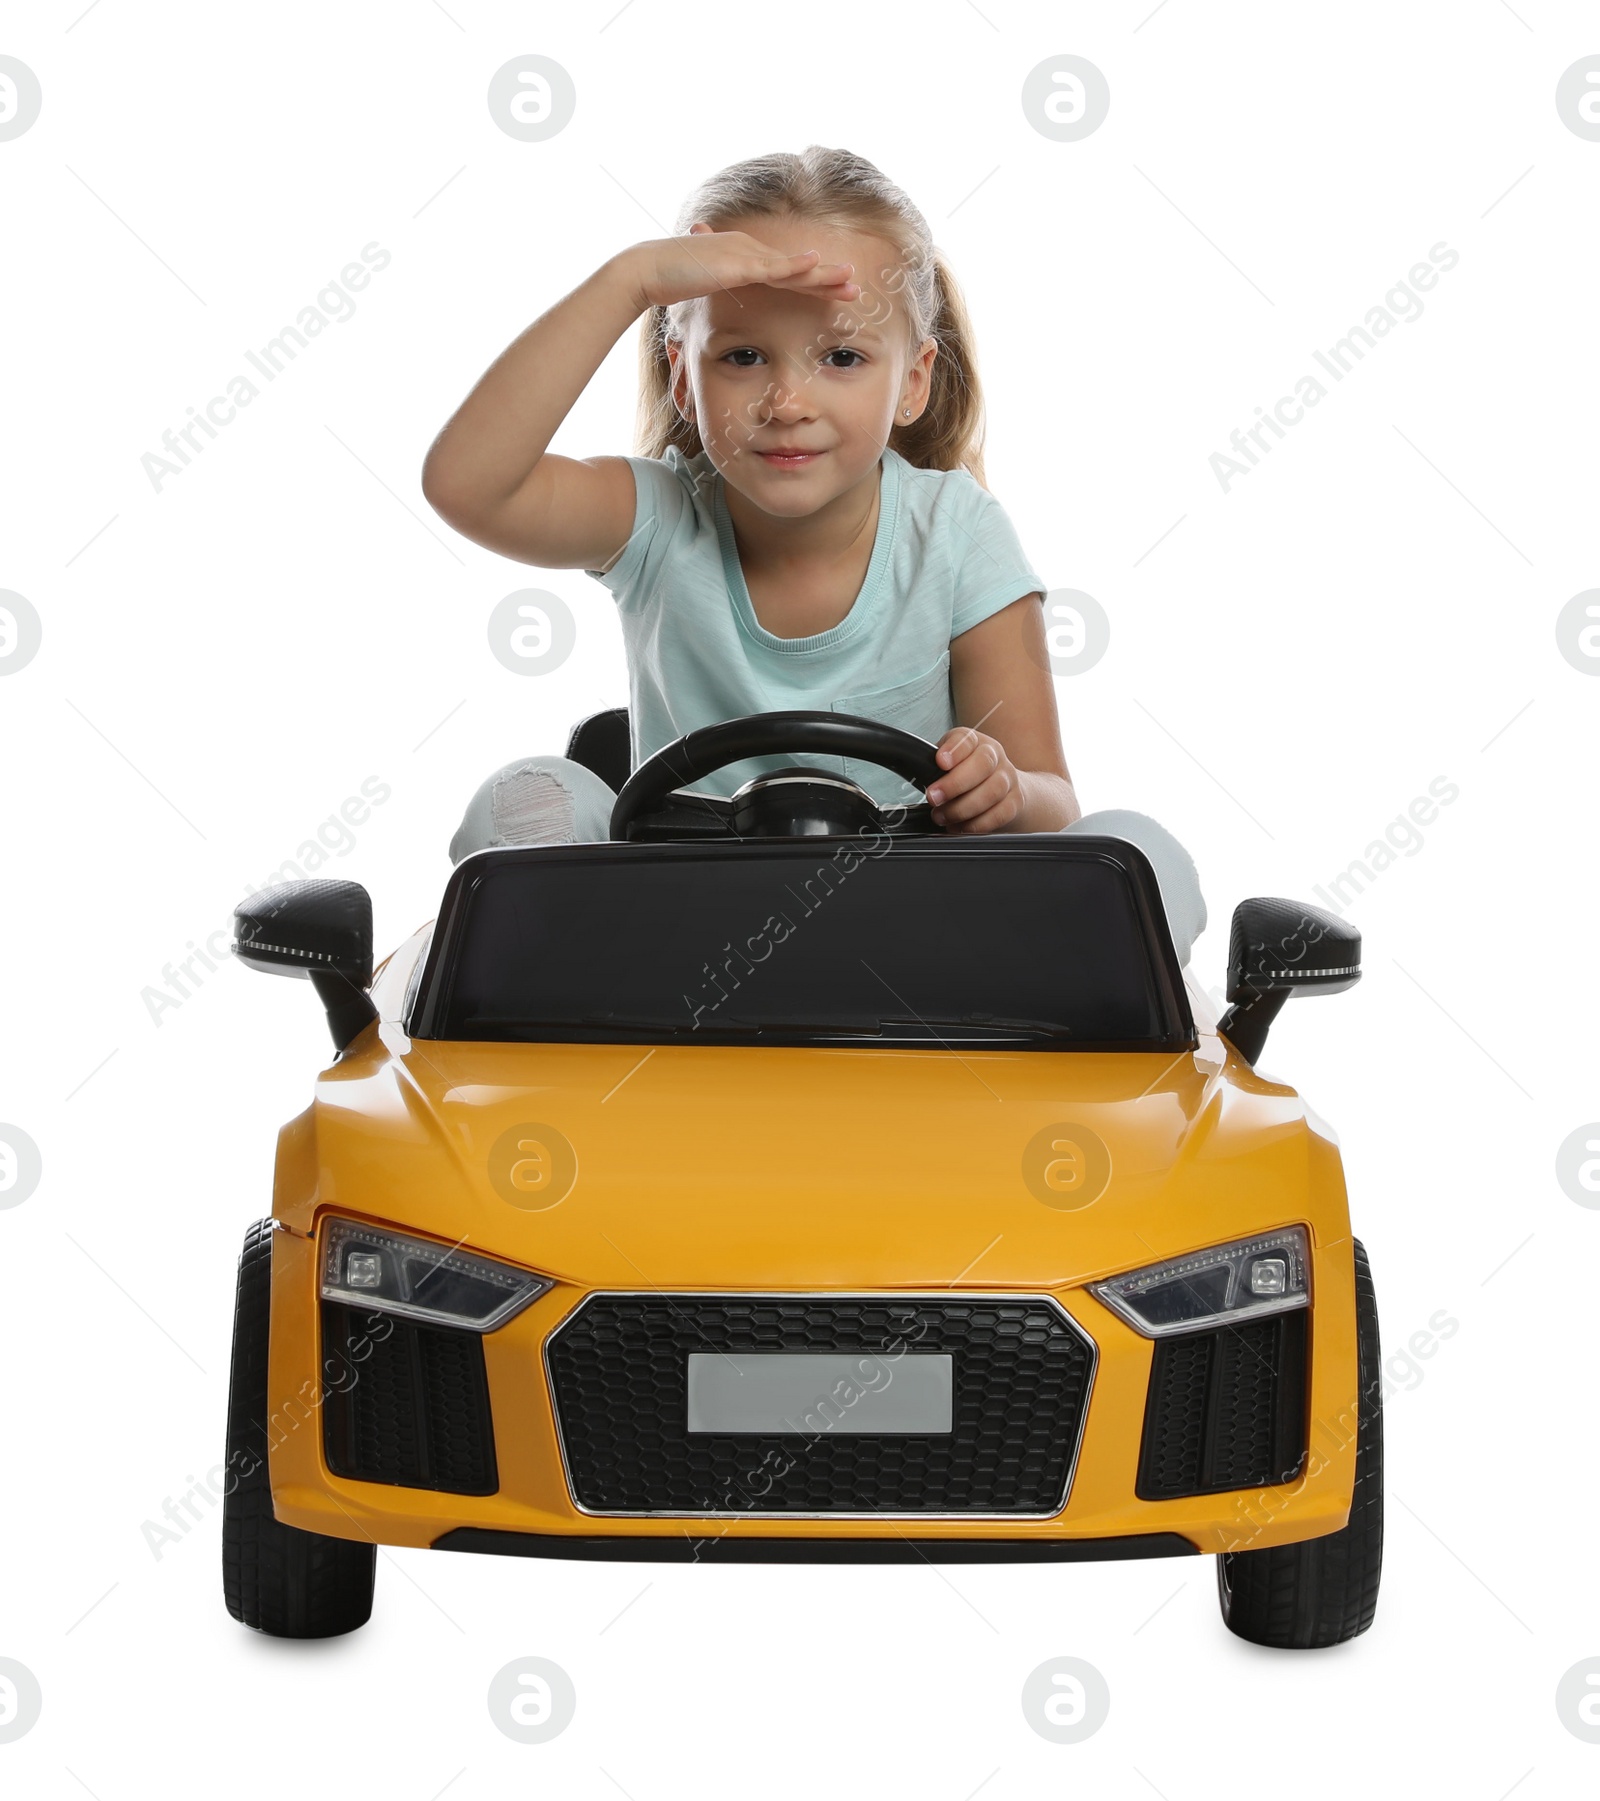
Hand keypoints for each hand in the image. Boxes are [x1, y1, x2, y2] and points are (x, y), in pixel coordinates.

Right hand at [623, 224, 859, 312]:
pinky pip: (771, 268)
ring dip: (822, 273)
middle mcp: (749, 251)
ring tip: (848, 278)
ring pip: (791, 268)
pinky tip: (815, 264)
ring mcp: (744, 254)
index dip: (813, 283)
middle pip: (796, 269)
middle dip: (827, 279)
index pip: (786, 275)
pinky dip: (794, 267)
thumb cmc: (670, 279)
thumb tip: (719, 291)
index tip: (836, 292)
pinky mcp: (735, 263)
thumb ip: (716, 286)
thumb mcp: (702, 285)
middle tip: (855, 287)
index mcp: (744, 259)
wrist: (646, 269)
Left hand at [926, 727, 1021, 833]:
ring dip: (963, 808)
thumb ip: (934, 766)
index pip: (967, 739)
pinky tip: (959, 826)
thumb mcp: (949, 763)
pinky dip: (977, 824)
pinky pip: (1000, 813)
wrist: (1005, 790)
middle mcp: (994, 756)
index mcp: (975, 742)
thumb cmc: (968, 776)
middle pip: (983, 764)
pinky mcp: (1015, 801)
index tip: (940, 761)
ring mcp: (1008, 778)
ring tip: (942, 817)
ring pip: (992, 791)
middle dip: (955, 784)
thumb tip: (914, 773)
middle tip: (933, 798)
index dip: (955, 749)